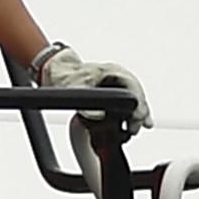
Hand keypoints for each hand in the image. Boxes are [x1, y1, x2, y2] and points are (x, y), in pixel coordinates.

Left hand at [30, 38, 150, 127]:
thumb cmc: (65, 76)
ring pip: (134, 97)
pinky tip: (133, 122)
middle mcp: (116, 75)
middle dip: (140, 111)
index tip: (137, 117)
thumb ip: (85, 104)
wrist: (57, 71)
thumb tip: (99, 116)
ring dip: (138, 113)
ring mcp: (116, 82)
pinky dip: (131, 111)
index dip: (137, 103)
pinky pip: (127, 100)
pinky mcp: (112, 89)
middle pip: (136, 93)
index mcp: (111, 71)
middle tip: (137, 127)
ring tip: (139, 127)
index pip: (132, 88)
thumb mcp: (74, 90)